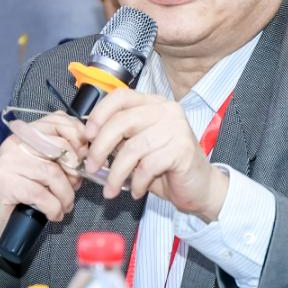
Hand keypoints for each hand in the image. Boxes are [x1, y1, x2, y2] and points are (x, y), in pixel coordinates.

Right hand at [0, 111, 86, 248]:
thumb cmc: (24, 189)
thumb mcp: (46, 167)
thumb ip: (64, 156)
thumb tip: (90, 157)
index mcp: (28, 133)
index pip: (58, 120)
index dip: (78, 137)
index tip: (84, 158)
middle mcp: (17, 143)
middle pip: (60, 147)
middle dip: (75, 171)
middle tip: (75, 187)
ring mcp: (9, 162)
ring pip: (52, 174)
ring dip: (65, 195)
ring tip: (65, 206)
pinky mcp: (5, 184)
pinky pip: (41, 194)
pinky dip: (54, 208)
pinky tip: (54, 214)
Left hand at [83, 89, 228, 221]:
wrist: (199, 187)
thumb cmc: (166, 167)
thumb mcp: (137, 147)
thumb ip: (118, 138)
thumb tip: (89, 140)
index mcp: (153, 104)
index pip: (120, 97)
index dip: (99, 114)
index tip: (87, 135)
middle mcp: (167, 110)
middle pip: (122, 121)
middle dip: (100, 147)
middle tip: (91, 167)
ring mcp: (177, 128)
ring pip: (132, 148)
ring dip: (116, 173)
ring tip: (112, 189)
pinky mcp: (182, 150)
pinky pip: (148, 166)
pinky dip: (137, 182)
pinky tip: (136, 191)